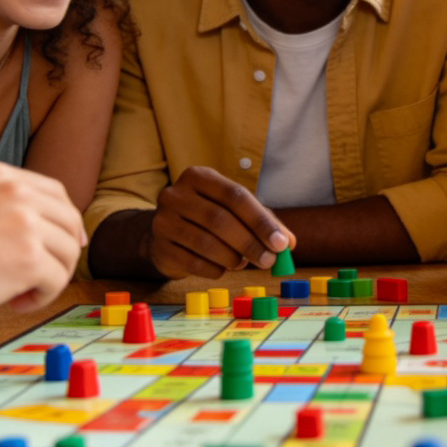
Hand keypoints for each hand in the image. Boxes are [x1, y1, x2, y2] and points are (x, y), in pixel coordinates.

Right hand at [0, 161, 85, 325]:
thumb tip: (41, 227)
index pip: (54, 192)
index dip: (65, 219)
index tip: (68, 242)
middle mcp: (16, 191)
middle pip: (68, 220)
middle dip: (65, 250)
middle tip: (48, 275)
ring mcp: (24, 223)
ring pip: (66, 252)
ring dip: (50, 277)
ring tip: (19, 293)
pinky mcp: (28, 257)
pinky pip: (58, 279)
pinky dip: (44, 297)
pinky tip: (16, 303)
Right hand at [149, 166, 294, 279]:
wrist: (165, 233)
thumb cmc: (207, 217)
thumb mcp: (233, 210)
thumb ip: (262, 221)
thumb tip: (288, 242)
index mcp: (199, 176)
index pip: (235, 196)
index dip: (260, 221)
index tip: (281, 243)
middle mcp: (176, 194)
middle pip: (220, 219)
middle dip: (249, 243)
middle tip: (268, 261)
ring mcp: (163, 220)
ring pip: (206, 243)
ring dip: (233, 258)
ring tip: (243, 263)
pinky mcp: (159, 247)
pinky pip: (193, 262)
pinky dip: (215, 269)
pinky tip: (223, 268)